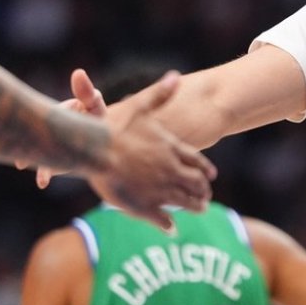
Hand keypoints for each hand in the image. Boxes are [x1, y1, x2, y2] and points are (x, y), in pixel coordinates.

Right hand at [72, 69, 216, 230]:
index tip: (210, 176)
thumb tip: (175, 76)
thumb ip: (160, 94)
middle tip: (206, 196)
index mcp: (171, 149)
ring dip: (195, 206)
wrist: (95, 149)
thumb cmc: (115, 127)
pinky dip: (168, 224)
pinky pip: (162, 219)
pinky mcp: (144, 206)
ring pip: (185, 202)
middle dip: (203, 191)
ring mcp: (159, 189)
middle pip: (196, 184)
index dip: (205, 170)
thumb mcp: (140, 106)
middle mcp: (171, 171)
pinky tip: (172, 229)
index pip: (197, 162)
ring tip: (200, 209)